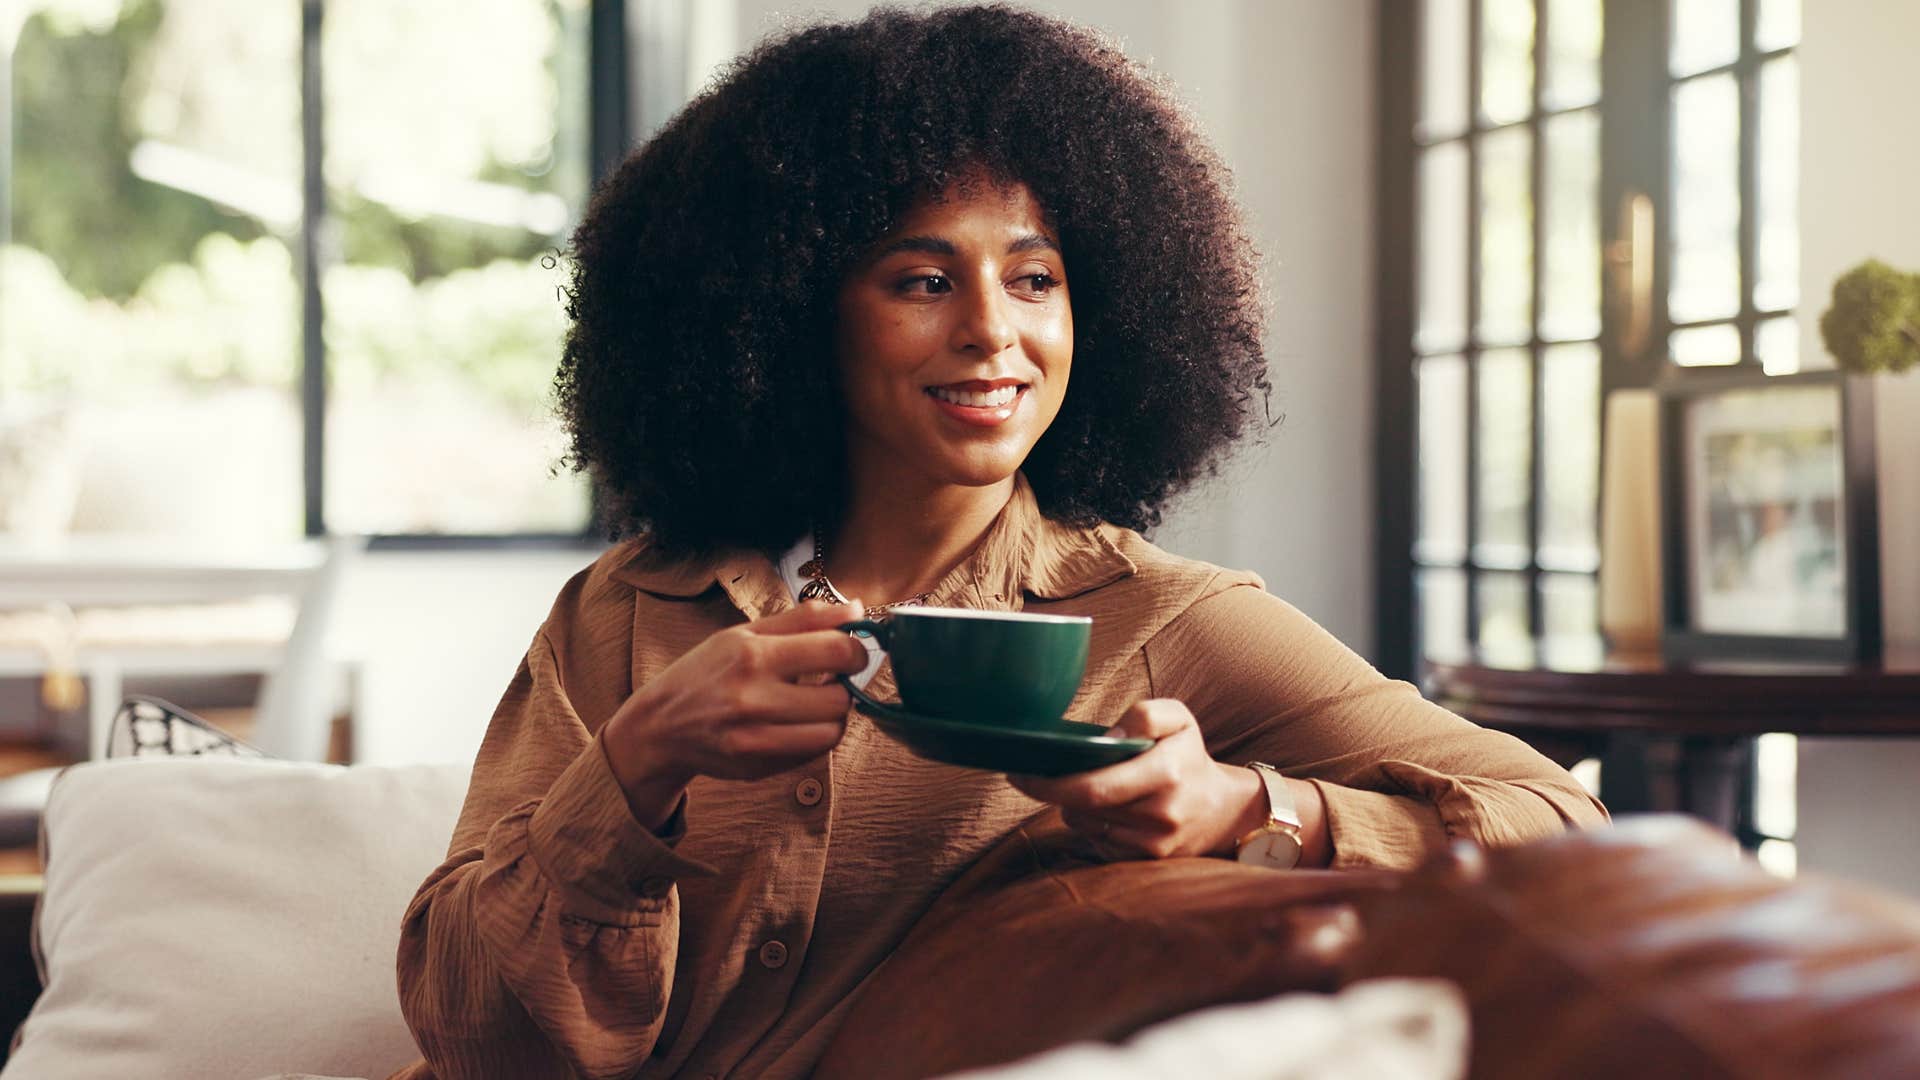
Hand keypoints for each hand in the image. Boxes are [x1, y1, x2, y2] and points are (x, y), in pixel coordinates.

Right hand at [603, 601, 869, 829]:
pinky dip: (813, 737)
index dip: (857, 651)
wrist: (660, 726)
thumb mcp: (745, 634)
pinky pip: (813, 754)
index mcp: (752, 656)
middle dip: (843, 686)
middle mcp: (753, 699)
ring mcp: (754, 739)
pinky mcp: (757, 767)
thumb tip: (858, 609)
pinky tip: (793, 723)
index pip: (837, 651)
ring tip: (812, 703)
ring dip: (832, 716)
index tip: (851, 652)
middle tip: (828, 679)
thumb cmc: (707, 672)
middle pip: (840, 698)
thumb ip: (804, 619)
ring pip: (832, 731)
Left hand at [1007, 699, 1267, 860]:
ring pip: (1086, 825)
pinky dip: (1092, 825)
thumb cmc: (1189, 756)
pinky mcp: (1146, 863)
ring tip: (1088, 785)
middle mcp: (1159, 814)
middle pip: (1081, 809)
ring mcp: (1153, 845)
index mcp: (1165, 773)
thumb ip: (1144, 715)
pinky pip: (1098, 843)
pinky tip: (1106, 809)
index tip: (1019, 771)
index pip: (1092, 787)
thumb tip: (1106, 739)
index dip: (1048, 784)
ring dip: (1074, 806)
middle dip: (1051, 792)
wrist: (1224, 810)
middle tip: (1028, 775)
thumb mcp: (1178, 718)